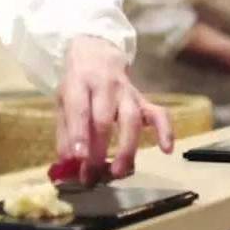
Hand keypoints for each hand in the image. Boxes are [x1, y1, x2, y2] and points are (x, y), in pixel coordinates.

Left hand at [56, 36, 173, 185]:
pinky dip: (165, 130)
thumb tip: (68, 163)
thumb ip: (65, 132)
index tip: (78, 159)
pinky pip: (158, 113)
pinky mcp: (143, 99)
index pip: (79, 109)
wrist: (97, 54)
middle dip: (100, 150)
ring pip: (132, 119)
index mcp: (79, 84)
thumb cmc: (78, 84)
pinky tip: (166, 149)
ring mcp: (127, 92)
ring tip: (120, 171)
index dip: (79, 135)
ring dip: (127, 148)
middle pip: (105, 119)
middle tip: (93, 175)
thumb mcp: (63, 101)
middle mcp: (105, 86)